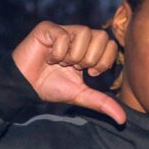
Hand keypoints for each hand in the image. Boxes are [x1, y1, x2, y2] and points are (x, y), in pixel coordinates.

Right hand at [11, 22, 125, 122]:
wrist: (26, 87)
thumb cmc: (50, 87)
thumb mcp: (80, 95)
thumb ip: (101, 103)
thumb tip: (122, 120)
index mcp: (88, 48)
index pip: (110, 44)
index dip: (104, 60)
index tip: (90, 72)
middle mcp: (78, 36)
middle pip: (102, 36)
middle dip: (90, 59)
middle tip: (75, 67)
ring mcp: (64, 30)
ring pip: (85, 32)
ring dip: (73, 55)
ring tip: (62, 63)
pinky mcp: (48, 28)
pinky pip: (63, 36)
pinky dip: (57, 53)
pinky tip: (48, 58)